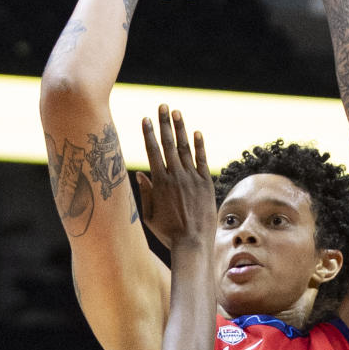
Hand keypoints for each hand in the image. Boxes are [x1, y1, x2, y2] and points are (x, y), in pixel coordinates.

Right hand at [136, 105, 214, 249]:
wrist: (193, 243)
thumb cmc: (168, 233)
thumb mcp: (149, 215)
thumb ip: (145, 193)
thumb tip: (141, 174)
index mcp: (160, 182)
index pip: (152, 151)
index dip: (149, 133)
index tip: (146, 119)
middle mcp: (176, 176)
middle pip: (168, 144)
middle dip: (164, 123)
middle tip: (162, 106)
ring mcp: (192, 178)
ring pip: (185, 148)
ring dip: (180, 128)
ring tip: (176, 112)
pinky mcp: (206, 184)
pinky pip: (202, 160)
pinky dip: (199, 145)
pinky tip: (196, 132)